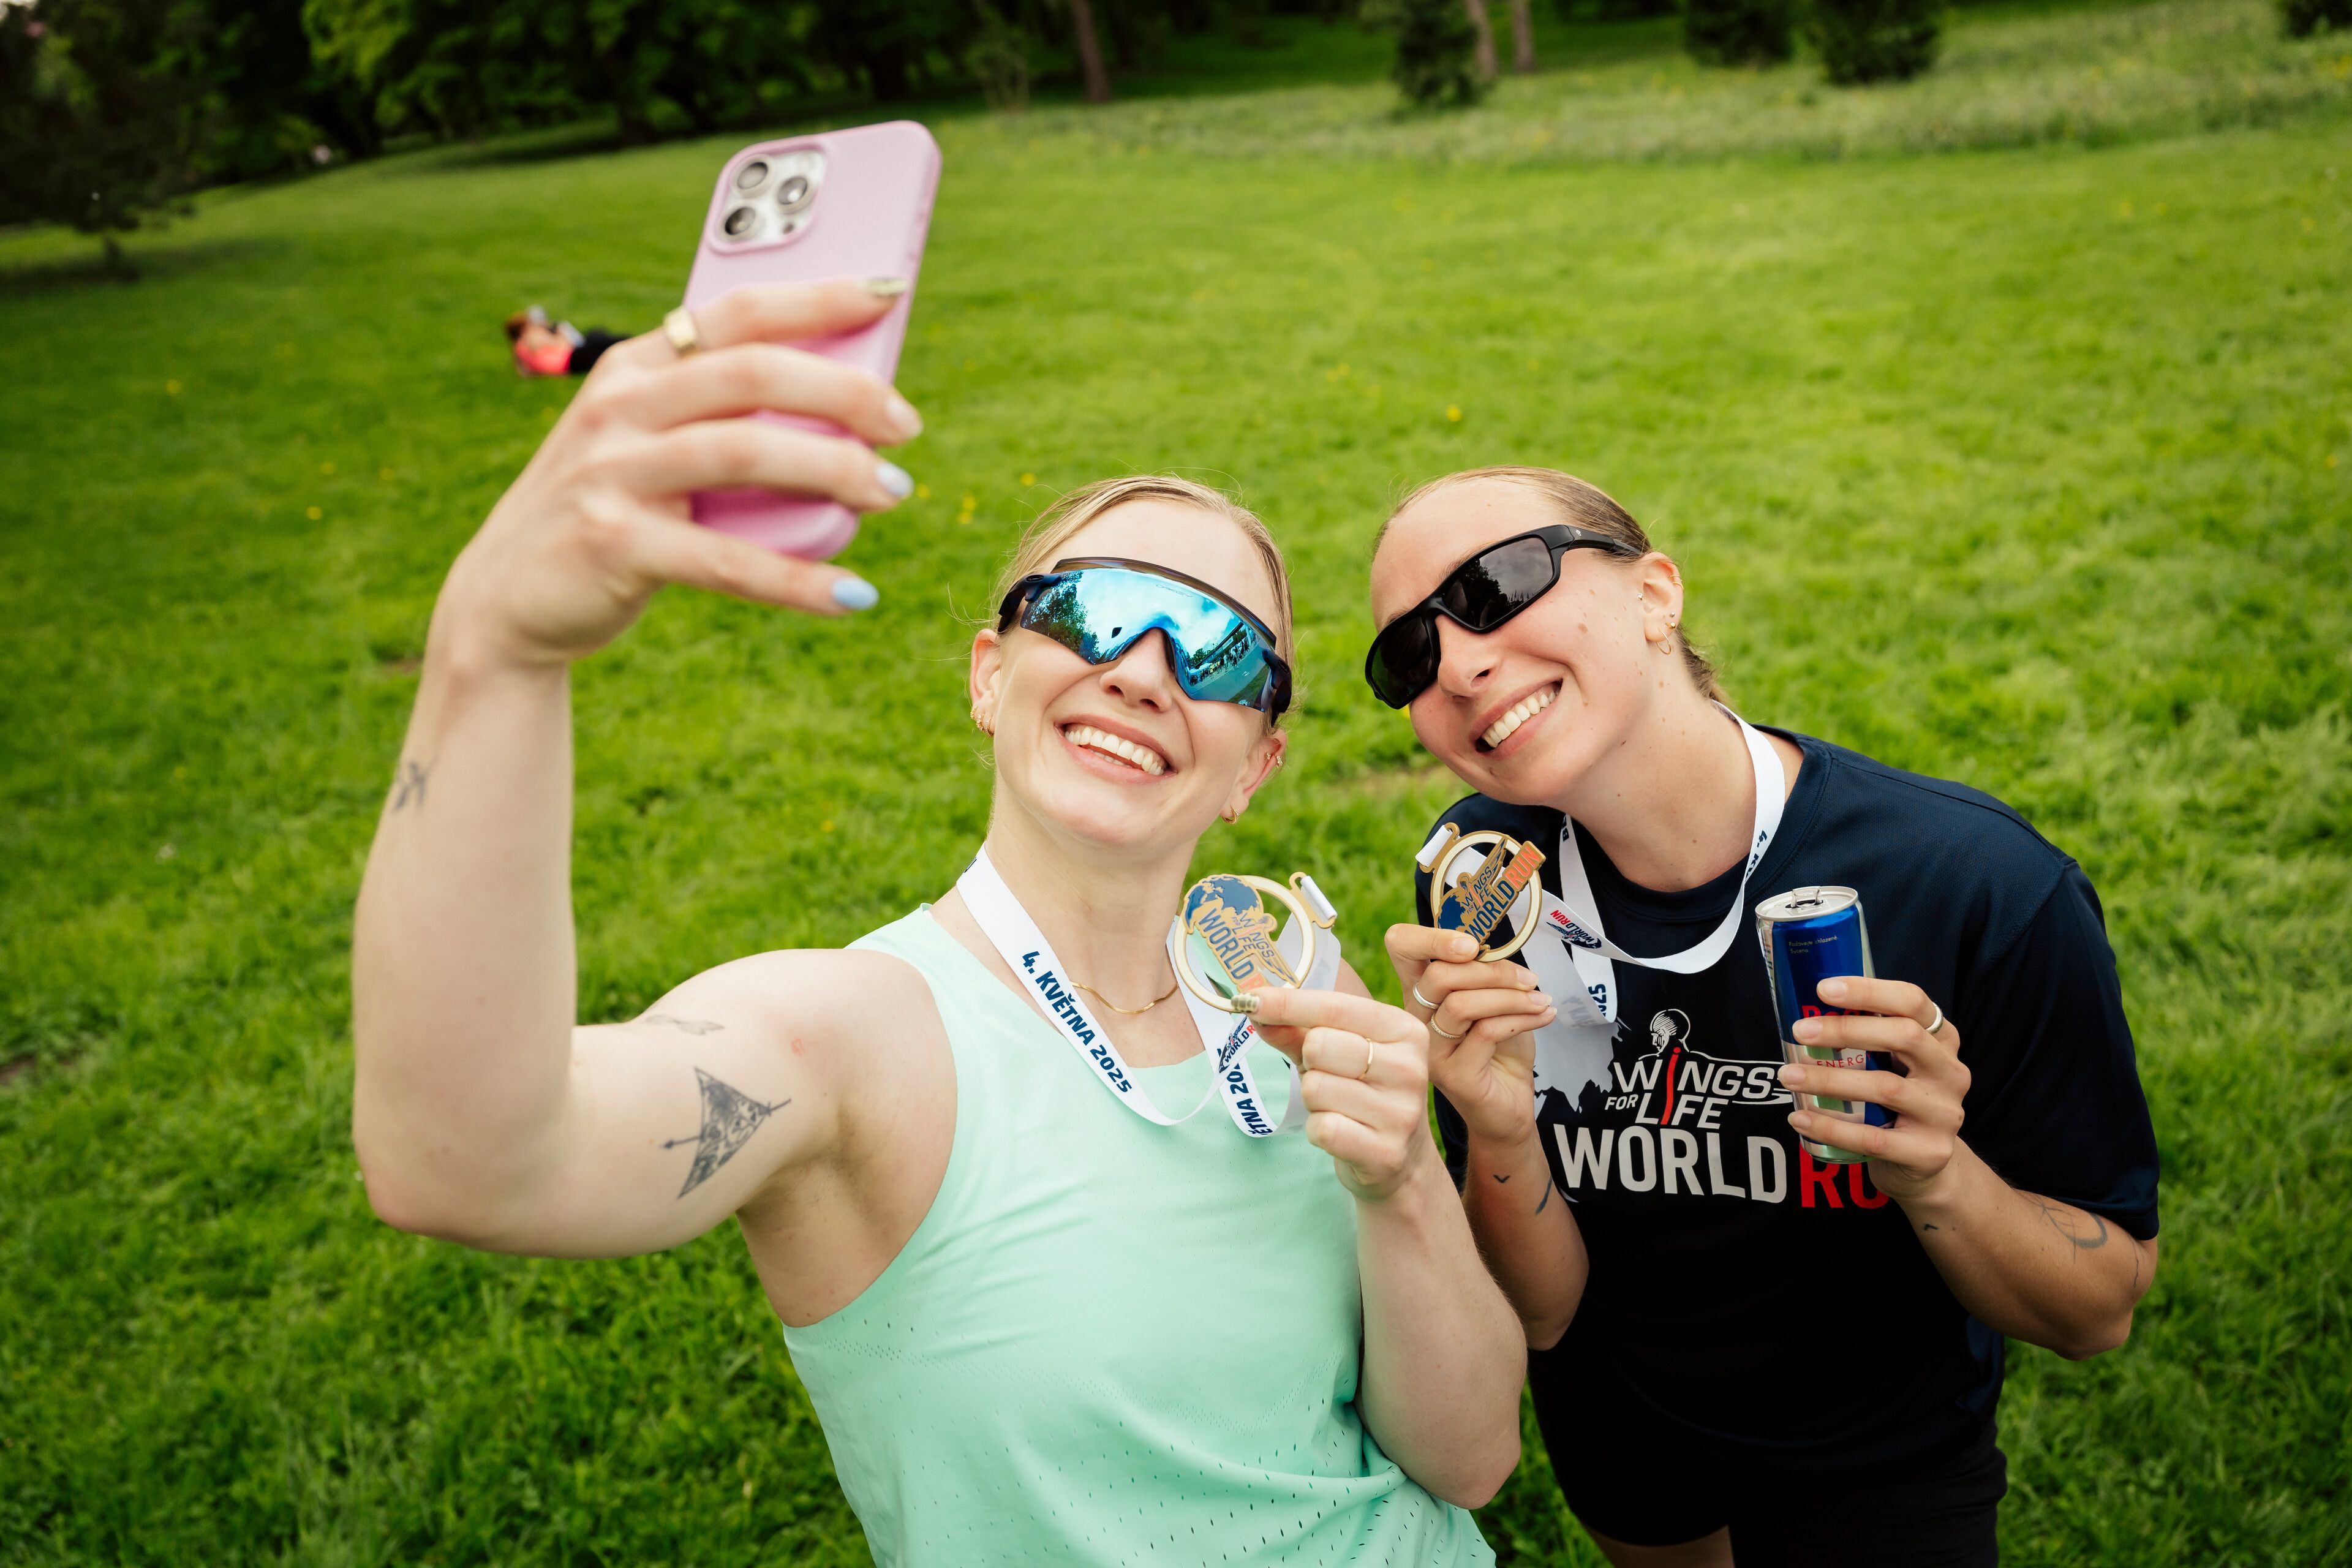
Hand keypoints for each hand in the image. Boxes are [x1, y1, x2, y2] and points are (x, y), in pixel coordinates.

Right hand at [435, 280, 924, 667]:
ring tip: (892, 491)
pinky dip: (798, 581)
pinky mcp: (614, 545)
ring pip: (744, 452)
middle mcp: (619, 406)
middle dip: (844, 391)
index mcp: (637, 367)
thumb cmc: (614, 511)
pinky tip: (852, 595)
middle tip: (905, 426)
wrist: (508, 598)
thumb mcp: (652, 445)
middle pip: (753, 373)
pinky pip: (727, 562)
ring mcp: (611, 472)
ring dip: (833, 471)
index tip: (891, 292)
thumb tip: (850, 412)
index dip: (817, 296)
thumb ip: (723, 420)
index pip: (737, 311)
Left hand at [1247, 988, 1442, 1202]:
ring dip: (1312, 1100)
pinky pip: (1323, 1128)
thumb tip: (1255, 1008)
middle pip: (1319, 1046)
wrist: (1401, 1159)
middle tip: (1328, 1079)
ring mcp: (1401, 1112)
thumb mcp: (1334, 1054)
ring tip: (1337, 1108)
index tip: (1249, 999)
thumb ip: (1296, 1030)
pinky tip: (1340, 1133)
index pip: (1334, 1006)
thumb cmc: (1361, 1093)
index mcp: (1403, 1030)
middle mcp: (1409, 1067)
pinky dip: (1318, 1130)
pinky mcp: (1386, 1152)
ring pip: (1315, 1088)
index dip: (1286, 1003)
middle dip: (1308, 1064)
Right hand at [1385, 924, 1554, 1146]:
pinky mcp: (1452, 1074)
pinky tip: (1543, 1017)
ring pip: (1461, 1004)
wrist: (1509, 1106)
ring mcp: (1429, 1049)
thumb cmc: (1499, 1050)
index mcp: (1421, 992)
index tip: (1472, 944)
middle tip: (1529, 979)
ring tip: (1540, 1000)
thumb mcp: (1494, 1001)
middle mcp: (1415, 1019)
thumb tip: (1499, 948)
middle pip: (1437, 975)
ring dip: (1510, 997)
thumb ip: (1486, 974)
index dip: (1430, 937)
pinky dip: (1520, 1019)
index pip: (1401, 948)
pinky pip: (1484, 1032)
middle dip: (1491, 971)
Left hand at [1778, 976, 1970, 1203]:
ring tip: (1788, 1076)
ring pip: (1885, 1088)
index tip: (1824, 989)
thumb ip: (1866, 1038)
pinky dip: (1831, 1127)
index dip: (1870, 991)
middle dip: (1846, 1030)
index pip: (1913, 1002)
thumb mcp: (1893, 1063)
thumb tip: (1806, 1014)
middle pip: (1905, 1037)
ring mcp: (1944, 1113)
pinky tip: (1800, 1119)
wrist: (1926, 1165)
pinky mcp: (1929, 1152)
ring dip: (1829, 1080)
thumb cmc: (1897, 1102)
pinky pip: (1873, 1138)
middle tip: (1800, 1031)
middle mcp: (1950, 1072)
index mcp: (1942, 1039)